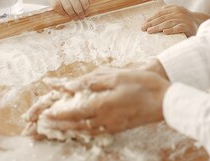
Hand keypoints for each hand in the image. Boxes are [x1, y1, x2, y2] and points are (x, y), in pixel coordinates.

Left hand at [37, 69, 169, 133]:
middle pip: (75, 125)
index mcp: (102, 104)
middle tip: (44, 125)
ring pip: (84, 131)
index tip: (45, 114)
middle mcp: (104, 119)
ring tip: (57, 129)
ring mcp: (112, 125)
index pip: (73, 112)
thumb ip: (93, 82)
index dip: (58, 114)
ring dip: (68, 130)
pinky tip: (81, 130)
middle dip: (58, 125)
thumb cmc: (144, 84)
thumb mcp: (117, 76)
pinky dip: (84, 132)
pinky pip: (96, 133)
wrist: (166, 102)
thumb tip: (71, 86)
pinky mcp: (120, 128)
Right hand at [51, 0, 97, 17]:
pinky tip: (66, 15)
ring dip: (72, 15)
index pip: (85, 2)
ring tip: (75, 18)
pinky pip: (58, 8)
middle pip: (77, 6)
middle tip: (82, 18)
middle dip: (80, 14)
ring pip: (68, 8)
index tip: (87, 13)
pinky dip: (63, 13)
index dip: (86, 10)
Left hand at [141, 5, 208, 36]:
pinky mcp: (188, 26)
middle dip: (152, 23)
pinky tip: (164, 32)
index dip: (151, 18)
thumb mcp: (176, 14)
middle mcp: (179, 12)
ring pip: (168, 22)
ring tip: (150, 31)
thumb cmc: (185, 20)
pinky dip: (171, 30)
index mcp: (175, 8)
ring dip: (158, 27)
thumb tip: (151, 20)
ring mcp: (184, 19)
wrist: (201, 23)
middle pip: (162, 18)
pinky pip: (178, 28)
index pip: (160, 13)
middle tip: (143, 29)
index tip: (143, 25)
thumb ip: (166, 14)